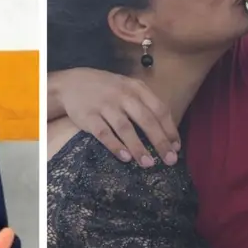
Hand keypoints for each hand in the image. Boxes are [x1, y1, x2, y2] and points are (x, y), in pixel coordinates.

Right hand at [50, 68, 179, 166]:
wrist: (70, 83)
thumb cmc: (106, 89)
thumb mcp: (127, 87)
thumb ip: (145, 103)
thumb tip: (166, 131)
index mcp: (136, 88)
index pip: (159, 109)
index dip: (169, 129)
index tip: (176, 147)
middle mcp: (123, 95)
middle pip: (146, 119)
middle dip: (160, 141)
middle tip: (170, 160)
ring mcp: (105, 105)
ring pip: (125, 128)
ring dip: (139, 147)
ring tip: (148, 164)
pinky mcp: (89, 116)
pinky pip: (103, 133)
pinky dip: (115, 146)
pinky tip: (125, 158)